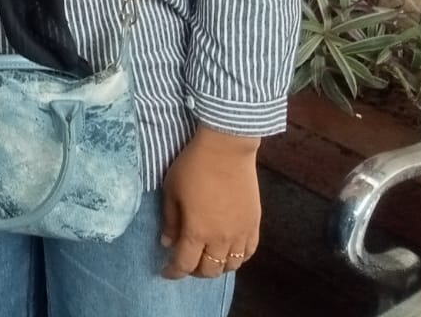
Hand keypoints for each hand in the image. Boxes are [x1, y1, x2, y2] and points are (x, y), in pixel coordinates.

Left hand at [160, 126, 261, 279]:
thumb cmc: (192, 166)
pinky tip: (228, 252)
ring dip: (216, 267)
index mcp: (197, 231)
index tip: (165, 272)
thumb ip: (170, 220)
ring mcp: (241, 233)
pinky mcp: (254, 224)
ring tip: (206, 258)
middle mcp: (221, 238)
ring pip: (231, 266)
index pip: (185, 264)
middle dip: (194, 272)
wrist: (226, 149)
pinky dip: (237, 258)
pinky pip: (249, 253)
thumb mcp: (171, 191)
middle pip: (210, 270)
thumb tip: (167, 243)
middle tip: (185, 263)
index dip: (173, 272)